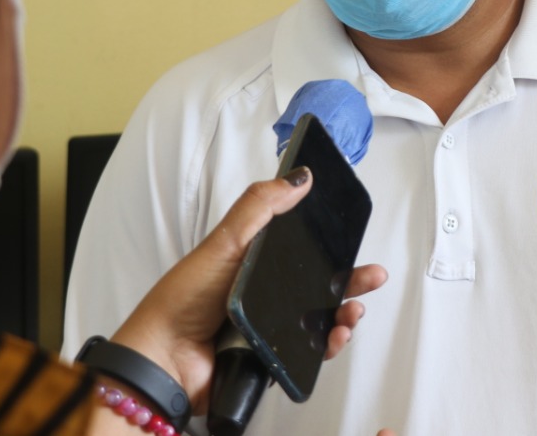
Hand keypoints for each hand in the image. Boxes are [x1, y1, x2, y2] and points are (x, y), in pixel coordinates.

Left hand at [108, 170, 387, 414]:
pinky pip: (310, 351)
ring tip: (354, 309)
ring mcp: (270, 326)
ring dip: (344, 313)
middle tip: (372, 275)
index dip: (328, 241)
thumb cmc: (184, 298)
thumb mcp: (224, 242)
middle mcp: (264, 293)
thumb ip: (260, 207)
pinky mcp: (273, 357)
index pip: (300, 246)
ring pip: (319, 318)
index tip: (351, 233)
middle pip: (318, 283)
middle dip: (349, 280)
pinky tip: (336, 335)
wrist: (165, 358)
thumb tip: (299, 177)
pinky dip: (329, 344)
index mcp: (253, 261)